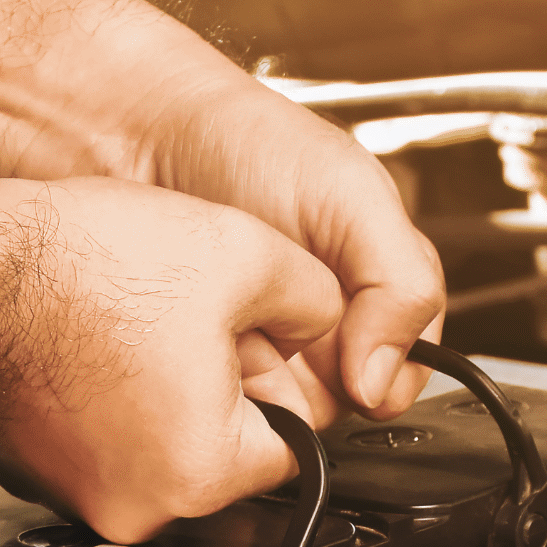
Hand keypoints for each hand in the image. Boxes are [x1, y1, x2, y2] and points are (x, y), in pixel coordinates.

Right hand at [0, 178, 345, 543]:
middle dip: (224, 392)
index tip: (256, 343)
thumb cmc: (79, 267)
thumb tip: (333, 321)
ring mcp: (81, 500)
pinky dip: (110, 406)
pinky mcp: (39, 477)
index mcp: (203, 470)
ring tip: (135, 330)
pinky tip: (95, 347)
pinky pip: (104, 449)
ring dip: (166, 397)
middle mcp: (140, 508)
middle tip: (188, 327)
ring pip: (164, 451)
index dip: (283, 382)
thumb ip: (319, 299)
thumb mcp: (244, 254)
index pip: (294, 446)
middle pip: (226, 454)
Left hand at [133, 73, 444, 421]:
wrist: (140, 136)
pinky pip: (225, 405)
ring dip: (263, 381)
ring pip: (286, 411)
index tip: (351, 364)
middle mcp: (327, 323)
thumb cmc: (247, 145)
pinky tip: (199, 338)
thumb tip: (385, 381)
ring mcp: (268, 346)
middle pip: (344, 402)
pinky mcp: (211, 363)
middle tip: (281, 328)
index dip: (384, 378)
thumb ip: (401, 283)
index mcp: (378, 287)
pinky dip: (213, 380)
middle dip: (313, 379)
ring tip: (238, 326)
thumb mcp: (353, 197)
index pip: (407, 369)